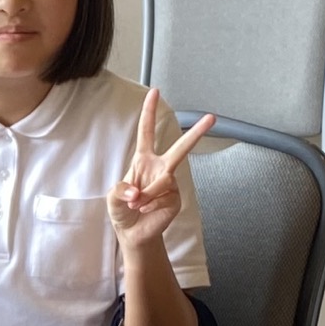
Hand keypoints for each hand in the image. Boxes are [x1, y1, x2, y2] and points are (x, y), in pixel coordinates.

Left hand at [107, 89, 215, 247]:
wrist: (133, 233)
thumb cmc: (123, 211)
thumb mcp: (113, 197)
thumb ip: (121, 190)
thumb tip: (137, 192)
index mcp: (144, 160)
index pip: (146, 132)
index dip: (149, 112)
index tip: (155, 92)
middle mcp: (160, 168)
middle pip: (181, 147)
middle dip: (197, 133)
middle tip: (211, 118)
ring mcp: (170, 183)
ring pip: (163, 180)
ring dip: (146, 195)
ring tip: (137, 205)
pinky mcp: (176, 198)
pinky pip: (165, 196)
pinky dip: (152, 204)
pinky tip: (147, 210)